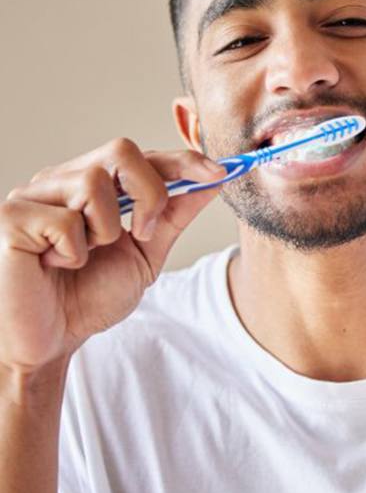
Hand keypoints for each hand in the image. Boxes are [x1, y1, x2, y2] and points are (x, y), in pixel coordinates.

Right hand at [0, 138, 224, 373]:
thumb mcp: (145, 254)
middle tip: (143, 234)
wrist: (51, 342)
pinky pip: (64, 220)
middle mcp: (64, 180)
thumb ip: (174, 215)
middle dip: (150, 193)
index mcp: (95, 186)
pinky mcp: (12, 217)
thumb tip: (213, 181)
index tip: (219, 173)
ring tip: (85, 256)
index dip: (184, 161)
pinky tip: (55, 265)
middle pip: (121, 150)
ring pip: (93, 183)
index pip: (144, 156)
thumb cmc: (90, 296)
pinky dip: (72, 252)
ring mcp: (35, 194)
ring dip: (104, 232)